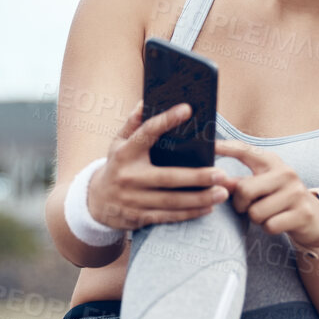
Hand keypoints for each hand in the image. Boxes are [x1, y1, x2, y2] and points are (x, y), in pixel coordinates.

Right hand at [88, 102, 228, 229]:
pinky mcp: (139, 217)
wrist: (96, 202)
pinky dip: (190, 213)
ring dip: (200, 198)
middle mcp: (129, 177)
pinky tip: (208, 207)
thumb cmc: (116, 165)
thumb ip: (133, 123)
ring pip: (172, 201)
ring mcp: (134, 200)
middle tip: (221, 173)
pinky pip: (169, 216)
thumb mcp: (118, 143)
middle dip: (196, 177)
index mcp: (125, 153)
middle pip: (167, 177)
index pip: (146, 133)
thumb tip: (146, 101)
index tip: (187, 109)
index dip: (166, 120)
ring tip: (222, 192)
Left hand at [212, 140, 318, 248]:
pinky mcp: (302, 213)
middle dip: (240, 204)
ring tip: (267, 213)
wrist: (312, 217)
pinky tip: (278, 222)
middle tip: (248, 206)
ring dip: (256, 219)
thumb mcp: (261, 185)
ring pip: (256, 212)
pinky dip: (268, 228)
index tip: (209, 145)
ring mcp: (296, 192)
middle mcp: (285, 172)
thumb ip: (238, 183)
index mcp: (271, 161)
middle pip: (244, 190)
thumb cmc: (278, 199)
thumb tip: (215, 180)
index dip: (225, 148)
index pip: (244, 150)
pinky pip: (269, 226)